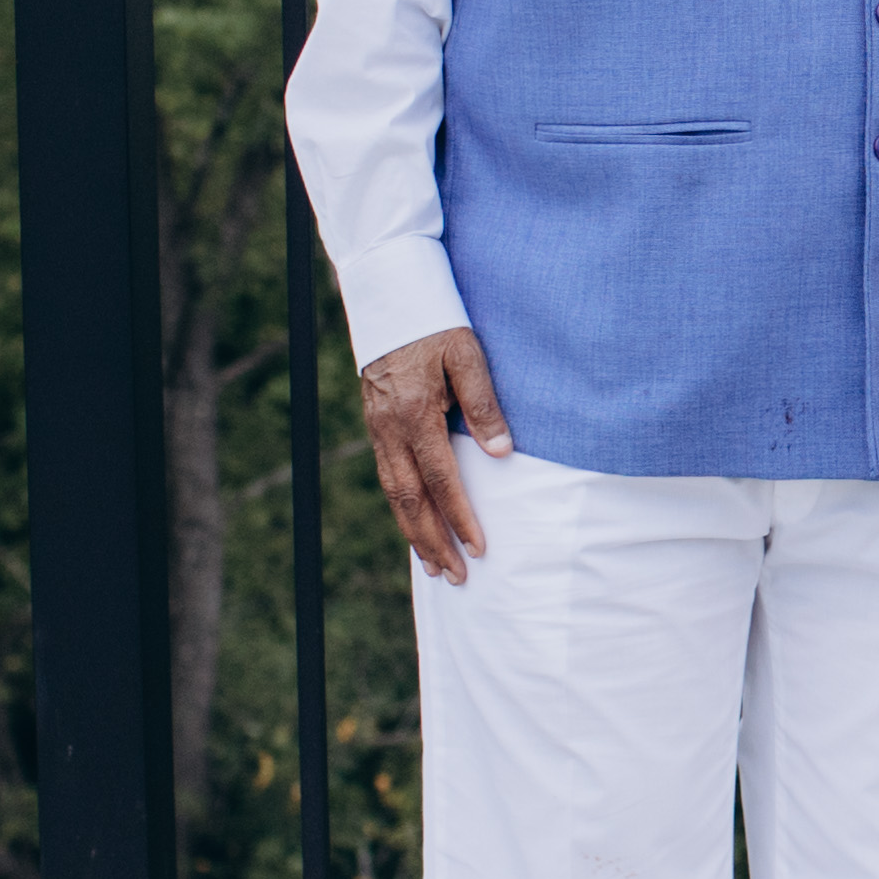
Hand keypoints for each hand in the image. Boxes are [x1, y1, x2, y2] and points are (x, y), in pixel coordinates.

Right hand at [358, 329, 512, 584]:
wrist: (391, 301)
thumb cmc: (436, 324)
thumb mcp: (467, 355)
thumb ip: (483, 404)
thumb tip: (501, 452)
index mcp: (415, 413)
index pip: (440, 478)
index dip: (459, 516)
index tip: (478, 548)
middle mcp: (390, 429)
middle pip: (409, 500)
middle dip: (433, 542)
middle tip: (455, 577)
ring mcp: (379, 430)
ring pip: (394, 494)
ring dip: (414, 533)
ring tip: (434, 565)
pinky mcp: (376, 427)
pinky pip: (389, 478)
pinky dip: (403, 509)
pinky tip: (417, 526)